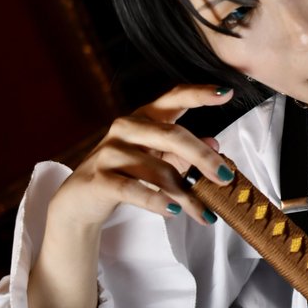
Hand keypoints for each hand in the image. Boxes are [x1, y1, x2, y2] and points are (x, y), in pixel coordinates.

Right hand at [28, 84, 236, 307]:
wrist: (80, 201)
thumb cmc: (126, 174)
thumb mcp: (157, 160)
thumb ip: (184, 153)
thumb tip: (216, 145)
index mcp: (144, 118)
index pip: (173, 98)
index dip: (199, 94)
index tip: (227, 93)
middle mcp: (126, 128)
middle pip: (173, 136)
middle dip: (203, 158)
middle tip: (225, 178)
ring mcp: (109, 151)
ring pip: (158, 170)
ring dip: (186, 195)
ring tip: (206, 214)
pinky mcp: (98, 178)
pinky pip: (134, 189)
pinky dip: (157, 201)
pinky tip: (175, 212)